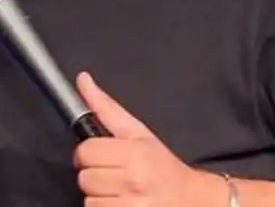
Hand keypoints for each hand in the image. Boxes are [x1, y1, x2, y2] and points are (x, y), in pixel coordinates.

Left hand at [72, 72, 226, 205]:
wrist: (191, 201)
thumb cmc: (164, 167)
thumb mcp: (140, 133)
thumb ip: (107, 108)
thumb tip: (82, 79)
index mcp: (134, 153)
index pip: (85, 152)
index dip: (90, 154)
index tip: (103, 158)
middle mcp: (133, 180)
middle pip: (84, 178)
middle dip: (96, 177)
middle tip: (116, 176)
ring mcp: (131, 206)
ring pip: (89, 200)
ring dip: (101, 198)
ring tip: (121, 193)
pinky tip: (122, 205)